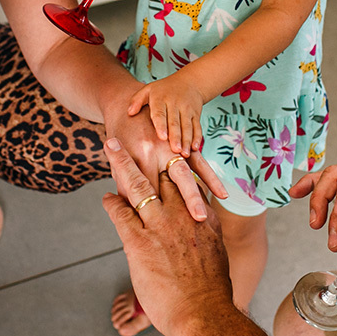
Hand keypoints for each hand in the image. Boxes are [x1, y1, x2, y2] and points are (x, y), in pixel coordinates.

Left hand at [101, 138, 232, 335]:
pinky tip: (106, 197)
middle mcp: (183, 216)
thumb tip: (204, 242)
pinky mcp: (139, 242)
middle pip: (164, 174)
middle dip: (150, 153)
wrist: (206, 317)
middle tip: (137, 134)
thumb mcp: (215, 260)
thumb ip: (207, 243)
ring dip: (122, 163)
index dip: (178, 166)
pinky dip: (112, 202)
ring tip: (111, 146)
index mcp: (204, 220)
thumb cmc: (213, 297)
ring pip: (138, 184)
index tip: (170, 151)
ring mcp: (160, 226)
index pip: (189, 183)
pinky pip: (121, 212)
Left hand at [103, 104, 228, 220]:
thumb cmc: (116, 136)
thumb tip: (131, 215)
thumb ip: (124, 187)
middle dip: (185, 202)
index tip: (159, 234)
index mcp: (139, 157)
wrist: (122, 101)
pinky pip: (199, 160)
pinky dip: (209, 177)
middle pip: (172, 182)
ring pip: (189, 173)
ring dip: (199, 195)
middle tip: (196, 222)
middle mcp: (157, 150)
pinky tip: (220, 195)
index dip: (151, 213)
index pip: (146, 190)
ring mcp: (172, 144)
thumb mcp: (116, 162)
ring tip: (207, 218)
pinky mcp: (182, 140)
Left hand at [127, 76, 204, 154]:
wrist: (189, 82)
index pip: (160, 113)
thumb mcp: (148, 89)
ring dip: (187, 140)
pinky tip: (195, 148)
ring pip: (187, 126)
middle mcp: (175, 104)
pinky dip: (197, 137)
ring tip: (185, 154)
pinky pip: (197, 126)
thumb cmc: (164, 90)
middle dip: (176, 137)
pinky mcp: (196, 115)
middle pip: (175, 122)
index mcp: (160, 99)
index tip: (162, 137)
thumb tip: (130, 112)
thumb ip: (137, 100)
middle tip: (175, 150)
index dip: (161, 125)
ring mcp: (187, 110)